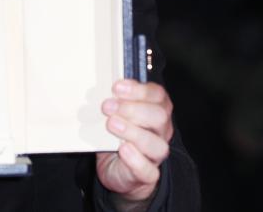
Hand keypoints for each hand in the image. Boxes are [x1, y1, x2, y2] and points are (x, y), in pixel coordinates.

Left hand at [95, 79, 173, 206]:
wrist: (116, 168)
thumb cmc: (116, 134)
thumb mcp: (115, 114)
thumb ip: (114, 100)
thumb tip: (101, 87)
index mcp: (156, 110)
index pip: (157, 95)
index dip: (138, 90)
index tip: (116, 87)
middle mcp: (161, 131)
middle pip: (159, 116)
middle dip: (132, 109)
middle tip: (107, 107)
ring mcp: (156, 154)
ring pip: (157, 144)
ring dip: (133, 132)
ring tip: (112, 124)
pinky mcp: (148, 174)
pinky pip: (149, 170)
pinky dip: (136, 159)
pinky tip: (122, 149)